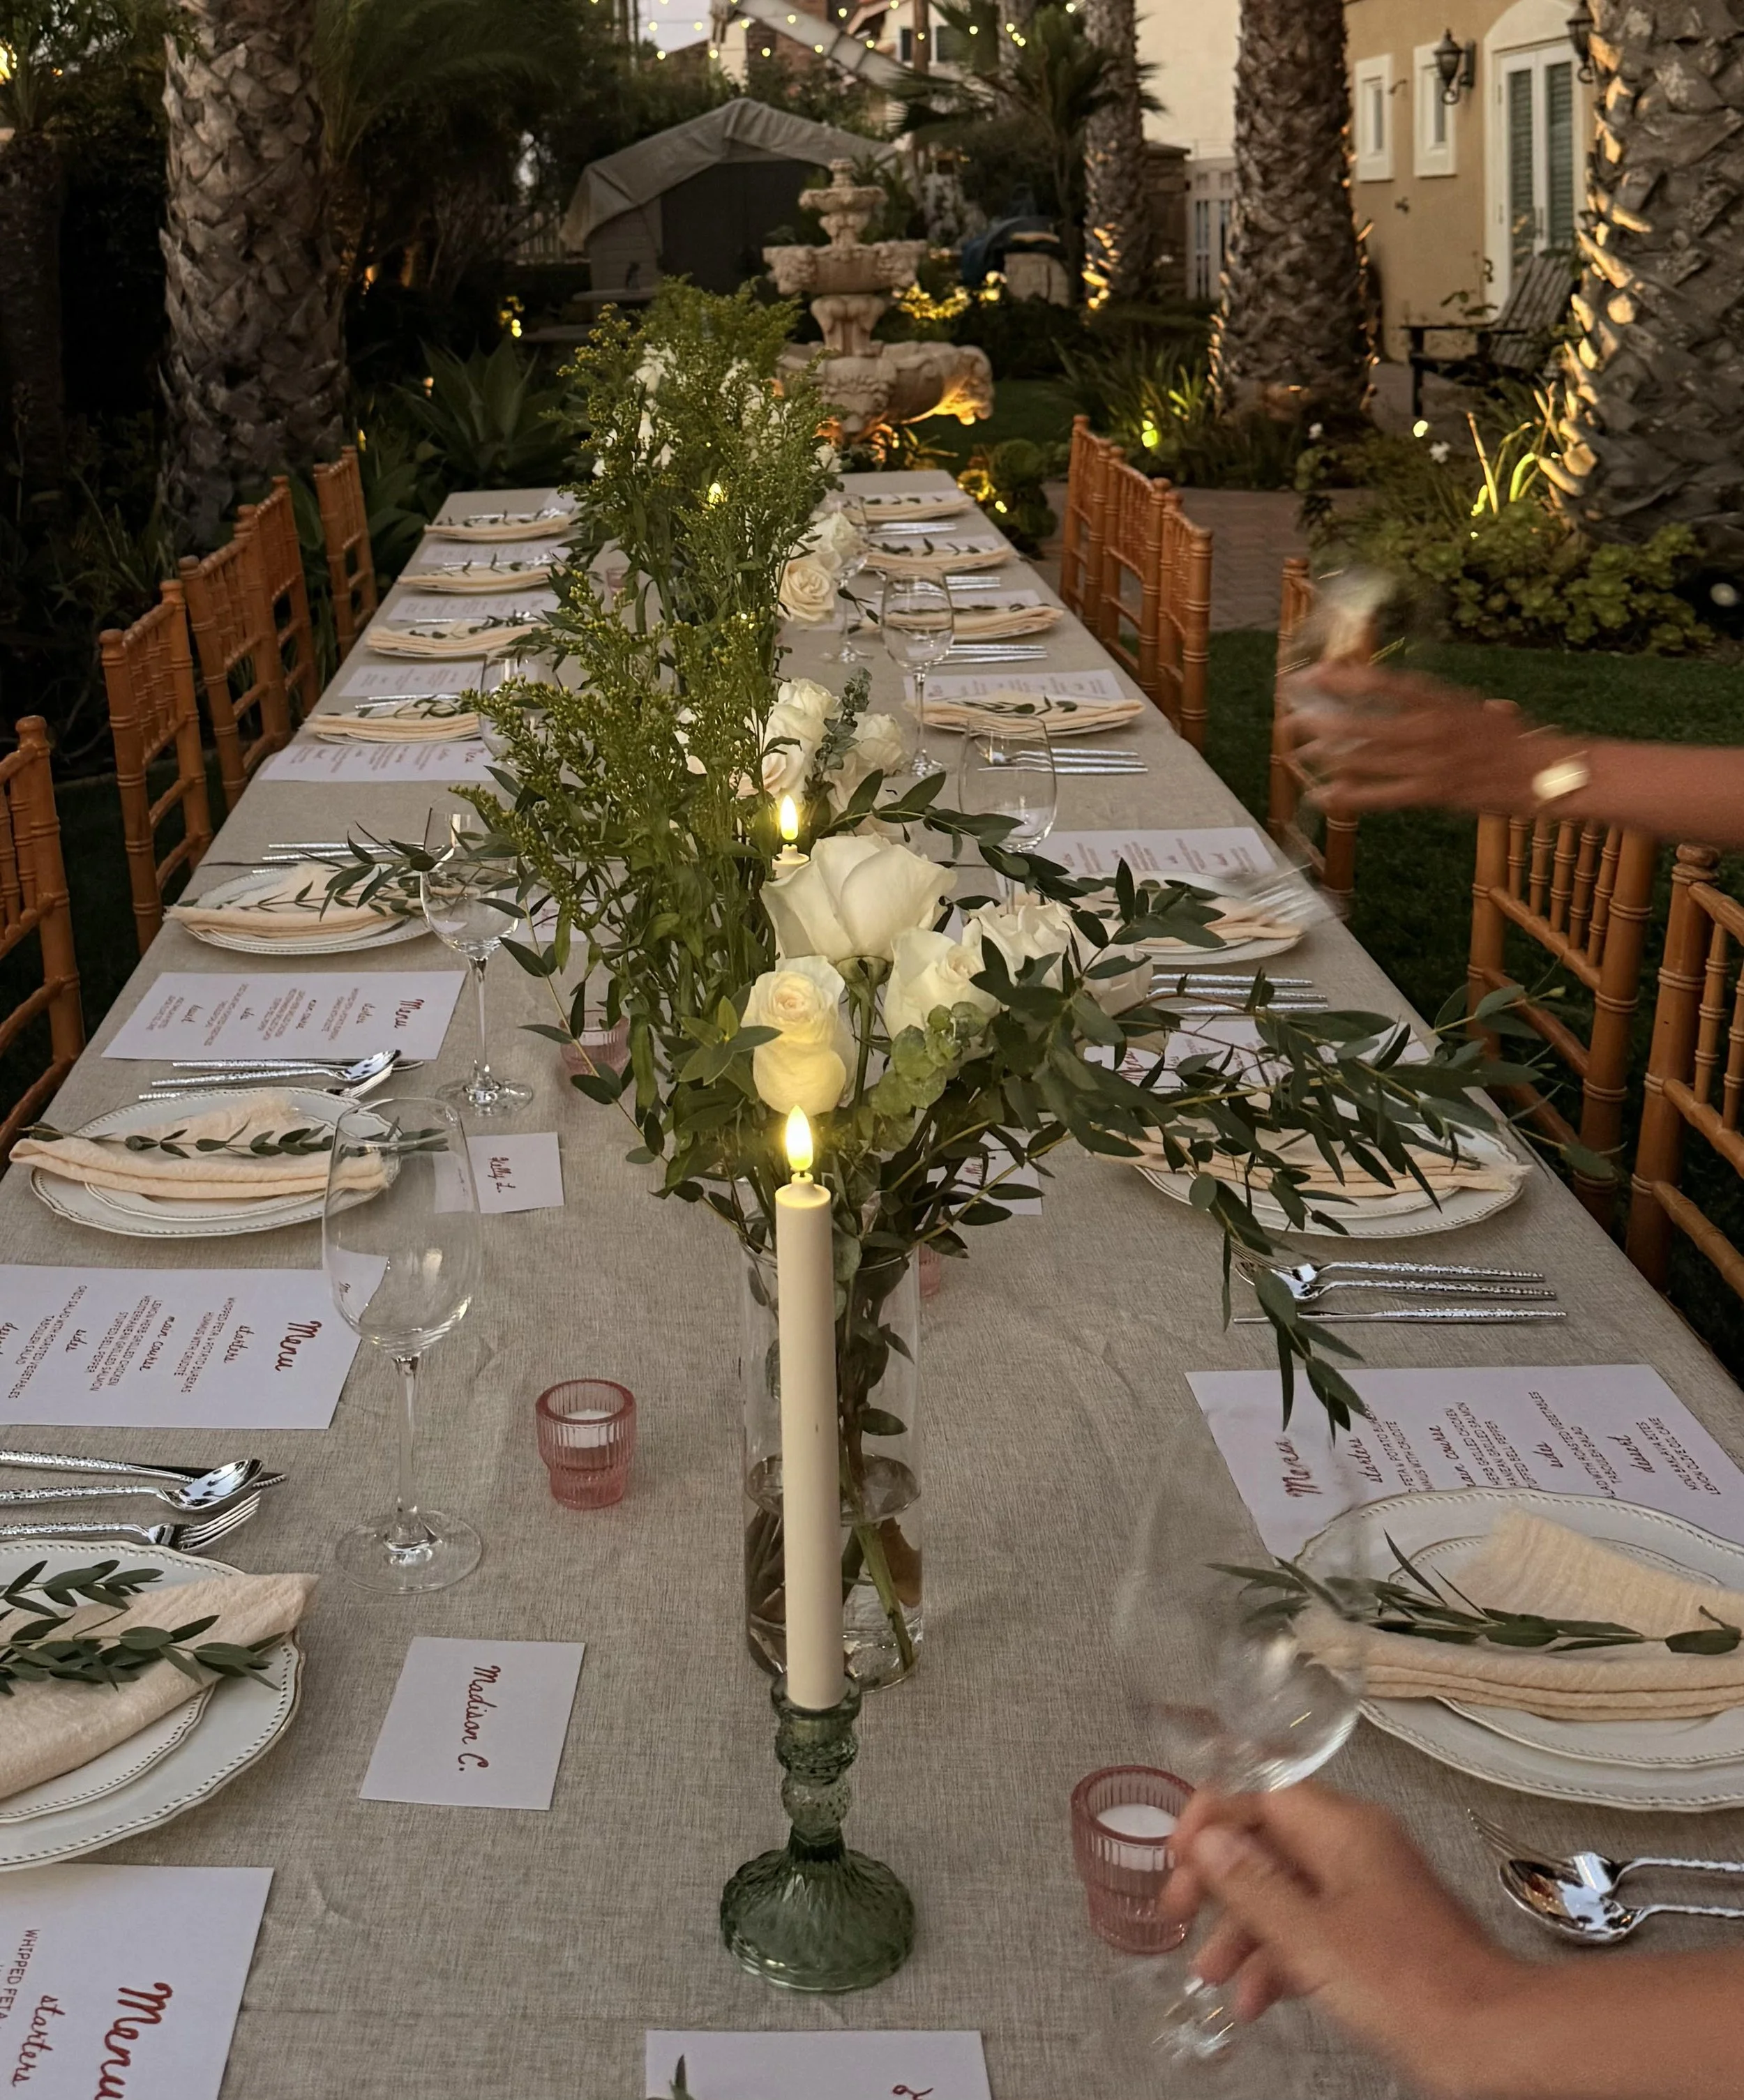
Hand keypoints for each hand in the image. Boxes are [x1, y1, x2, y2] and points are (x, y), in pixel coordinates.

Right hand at [1167, 1784, 1519, 2091]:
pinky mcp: (1378, 1931)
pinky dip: (1280, 1955)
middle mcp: (1357, 1848)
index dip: (1211, 1816)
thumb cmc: (1415, 1987)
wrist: (1489, 2037)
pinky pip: (1314, 1926)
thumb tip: (1208, 1839)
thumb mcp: (1311, 1937)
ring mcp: (1369, 1890)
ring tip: (1211, 1971)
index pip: (1260, 1792)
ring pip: (1287, 1890)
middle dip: (1219, 1880)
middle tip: (1179, 1910)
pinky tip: (1258, 1996)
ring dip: (1244, 1929)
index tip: (1179, 1854)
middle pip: (1268, 1842)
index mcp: (1344, 1830)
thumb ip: (1252, 1885)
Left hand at [1285, 663, 1570, 816]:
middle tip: (1290, 713)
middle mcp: (1431, 727)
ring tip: (1296, 749)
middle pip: (1364, 721)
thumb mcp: (1487, 712)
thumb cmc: (1519, 741)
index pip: (1387, 682)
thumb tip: (1441, 699)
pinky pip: (1379, 795)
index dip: (1347, 677)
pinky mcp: (1430, 793)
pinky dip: (1348, 795)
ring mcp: (1429, 761)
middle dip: (1323, 718)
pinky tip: (1321, 794)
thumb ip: (1455, 707)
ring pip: (1365, 757)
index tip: (1316, 672)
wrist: (1545, 772)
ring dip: (1326, 754)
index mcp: (1443, 700)